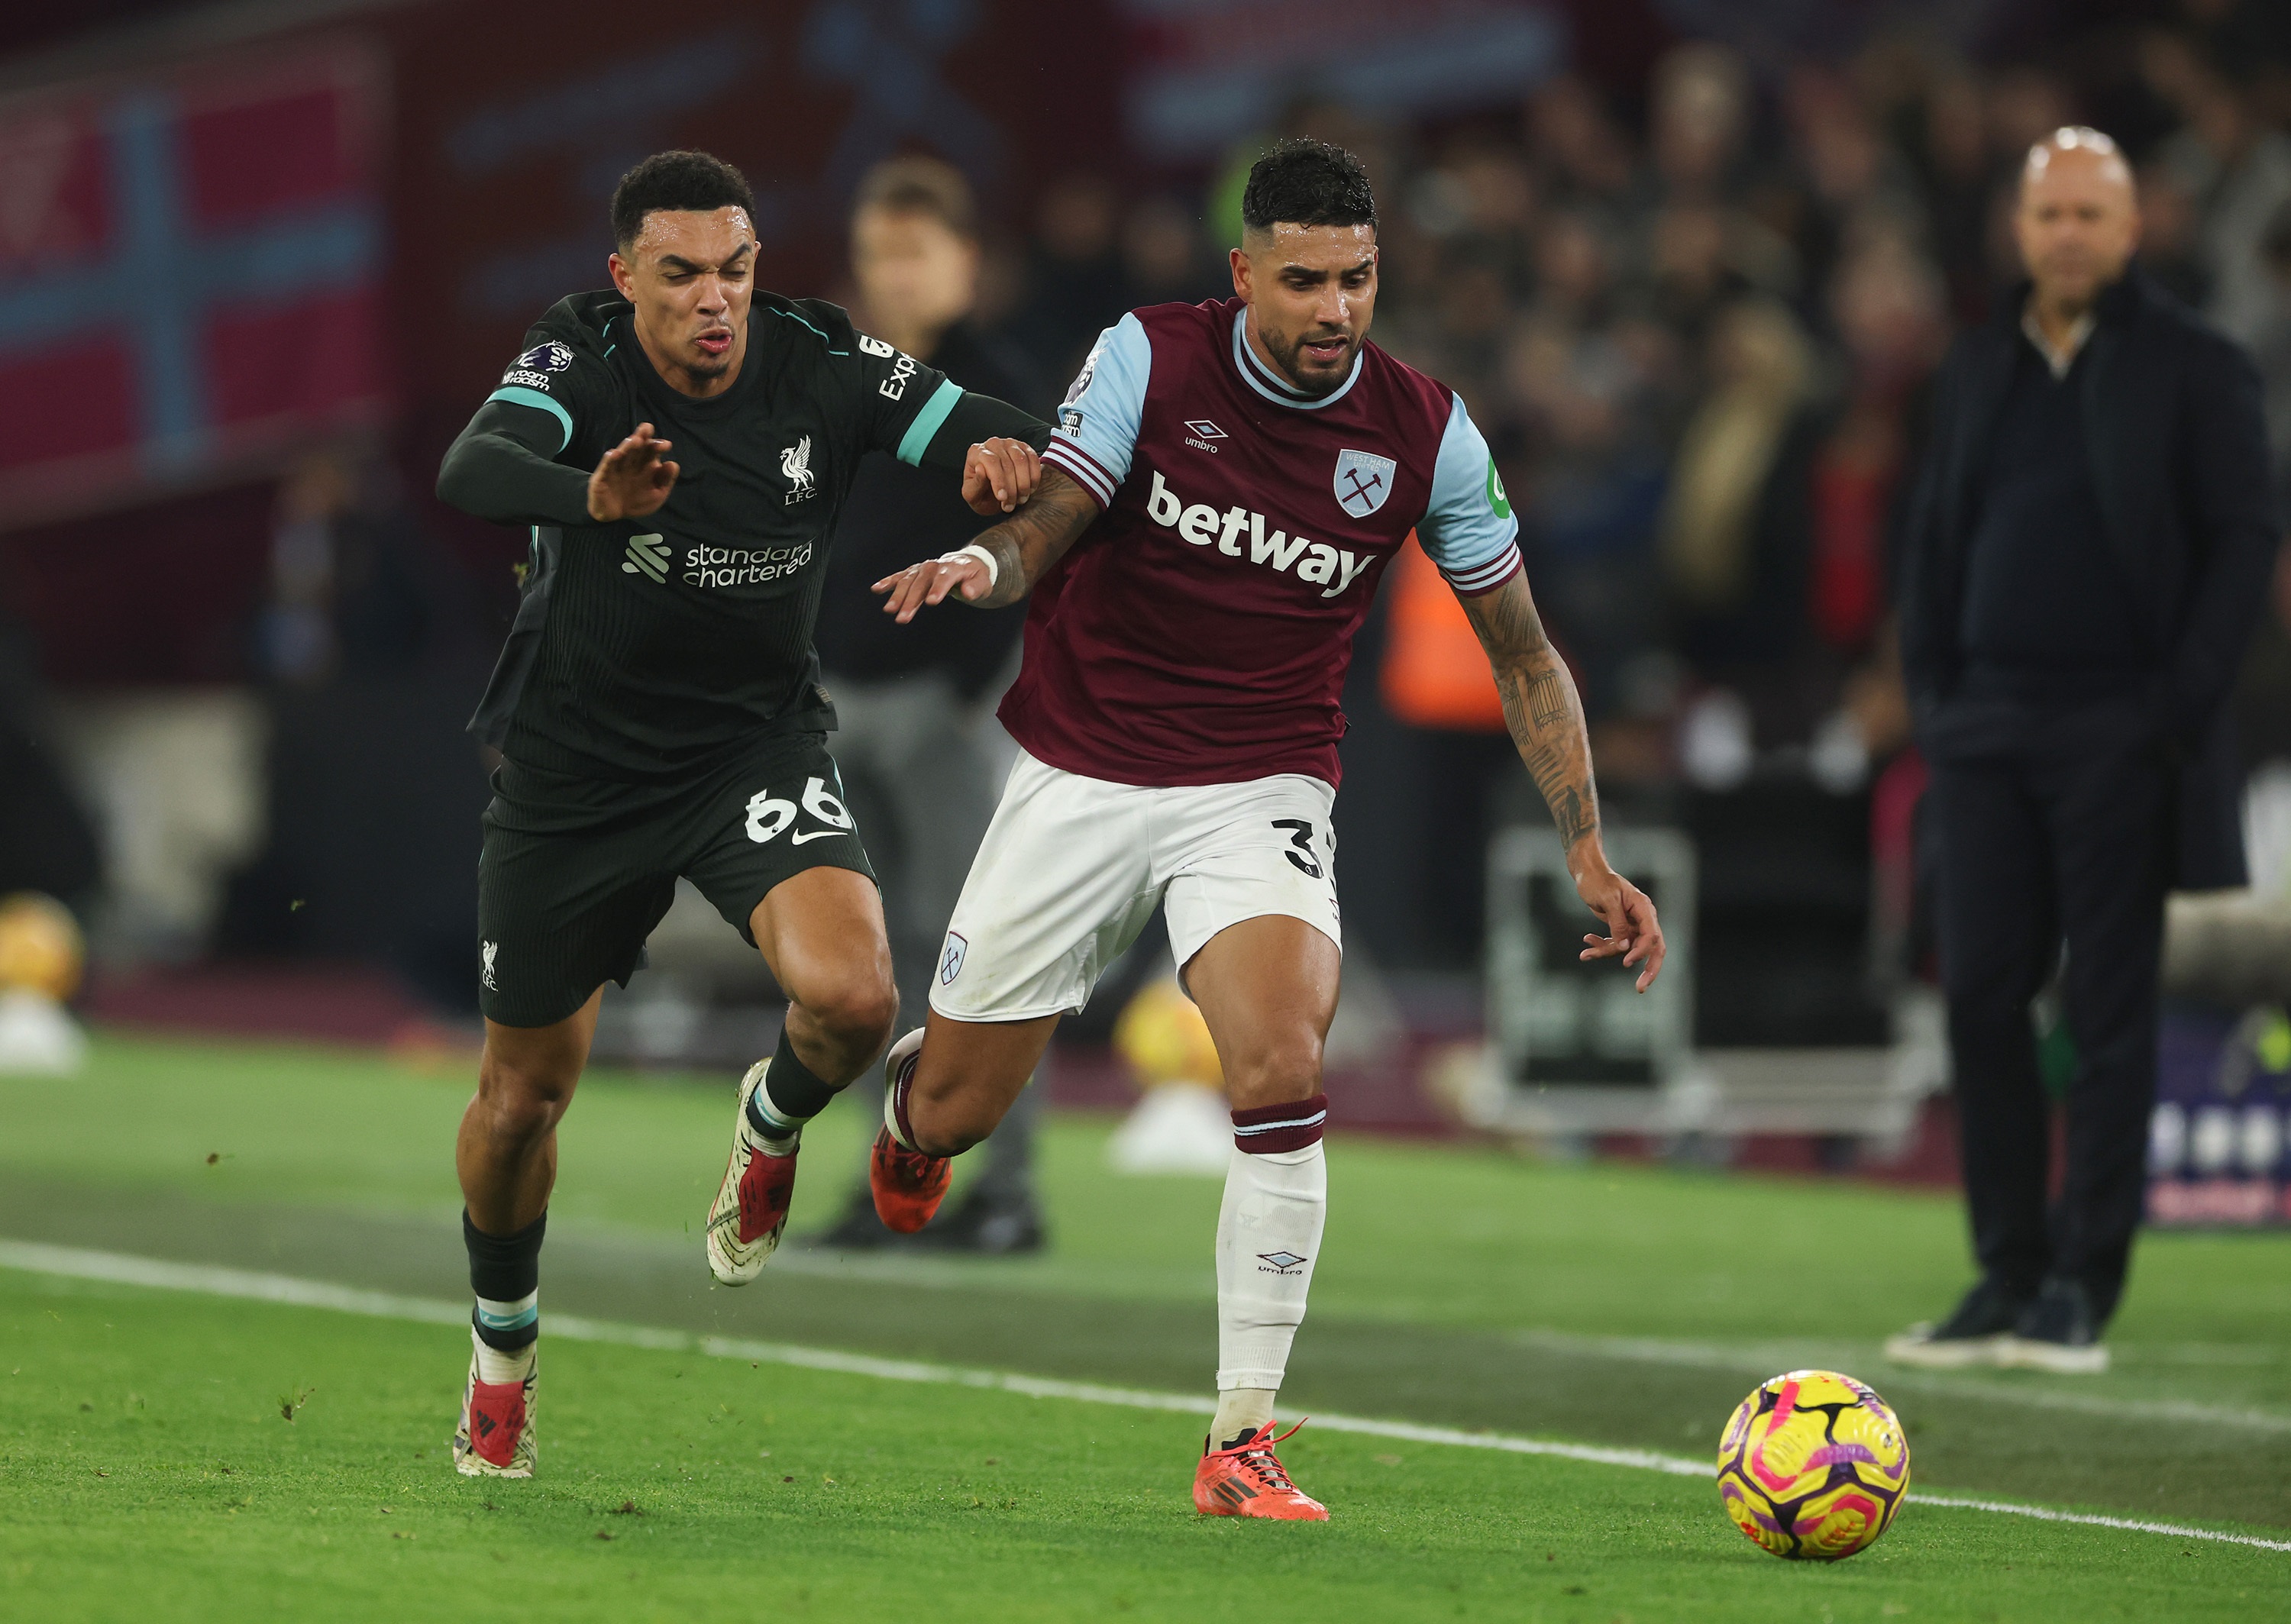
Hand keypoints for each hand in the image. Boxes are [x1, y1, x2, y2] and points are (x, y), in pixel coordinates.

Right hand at [587, 423, 677, 520]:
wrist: (613, 514)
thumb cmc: (636, 501)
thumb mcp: (657, 494)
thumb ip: (665, 480)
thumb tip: (673, 464)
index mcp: (645, 464)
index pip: (651, 451)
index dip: (658, 445)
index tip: (666, 445)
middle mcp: (631, 462)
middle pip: (637, 447)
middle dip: (642, 437)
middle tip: (647, 428)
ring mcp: (617, 467)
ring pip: (623, 453)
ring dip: (628, 446)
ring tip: (635, 440)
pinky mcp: (603, 476)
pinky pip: (607, 466)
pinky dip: (610, 459)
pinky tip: (615, 454)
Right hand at [873, 551, 995, 621]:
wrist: (966, 563)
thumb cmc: (975, 576)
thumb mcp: (983, 581)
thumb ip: (976, 587)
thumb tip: (968, 593)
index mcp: (953, 567)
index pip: (944, 577)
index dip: (937, 589)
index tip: (931, 602)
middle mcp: (934, 566)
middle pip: (921, 583)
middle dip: (911, 600)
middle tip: (903, 618)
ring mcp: (922, 568)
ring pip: (908, 581)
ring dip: (897, 596)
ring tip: (889, 610)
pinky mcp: (913, 572)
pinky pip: (899, 577)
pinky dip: (888, 582)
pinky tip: (876, 589)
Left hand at [961, 437, 1037, 514]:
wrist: (994, 494)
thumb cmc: (982, 495)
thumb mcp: (973, 496)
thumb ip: (975, 485)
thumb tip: (981, 470)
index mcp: (976, 453)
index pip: (991, 462)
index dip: (999, 481)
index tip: (1003, 498)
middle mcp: (993, 444)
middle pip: (1007, 463)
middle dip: (1012, 488)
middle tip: (1011, 505)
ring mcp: (1010, 444)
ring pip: (1021, 460)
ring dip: (1024, 484)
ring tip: (1021, 499)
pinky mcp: (1024, 448)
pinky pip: (1033, 459)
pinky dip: (1034, 477)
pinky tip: (1030, 489)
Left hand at [1575, 857, 1664, 992]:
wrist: (1587, 873)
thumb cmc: (1598, 881)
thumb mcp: (1607, 900)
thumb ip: (1617, 923)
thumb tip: (1625, 947)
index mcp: (1643, 908)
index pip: (1652, 935)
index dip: (1642, 951)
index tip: (1626, 961)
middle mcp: (1642, 918)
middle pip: (1652, 948)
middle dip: (1647, 969)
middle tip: (1640, 988)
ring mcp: (1632, 925)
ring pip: (1626, 949)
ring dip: (1606, 952)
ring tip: (1585, 954)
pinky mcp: (1620, 929)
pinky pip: (1615, 944)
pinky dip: (1600, 946)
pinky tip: (1587, 941)